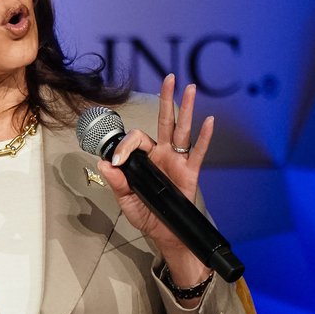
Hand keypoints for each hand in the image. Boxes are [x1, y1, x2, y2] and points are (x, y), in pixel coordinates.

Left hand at [97, 74, 213, 270]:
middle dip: (166, 99)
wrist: (167, 235)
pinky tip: (209, 121)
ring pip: (182, 130)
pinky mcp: (191, 172)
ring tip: (190, 88)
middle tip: (169, 78)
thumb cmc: (147, 217)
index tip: (118, 161)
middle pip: (164, 121)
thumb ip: (117, 184)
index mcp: (144, 160)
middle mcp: (162, 155)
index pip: (136, 140)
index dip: (125, 146)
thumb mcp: (126, 202)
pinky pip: (198, 152)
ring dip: (187, 109)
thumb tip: (105, 163)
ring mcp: (177, 161)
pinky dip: (205, 137)